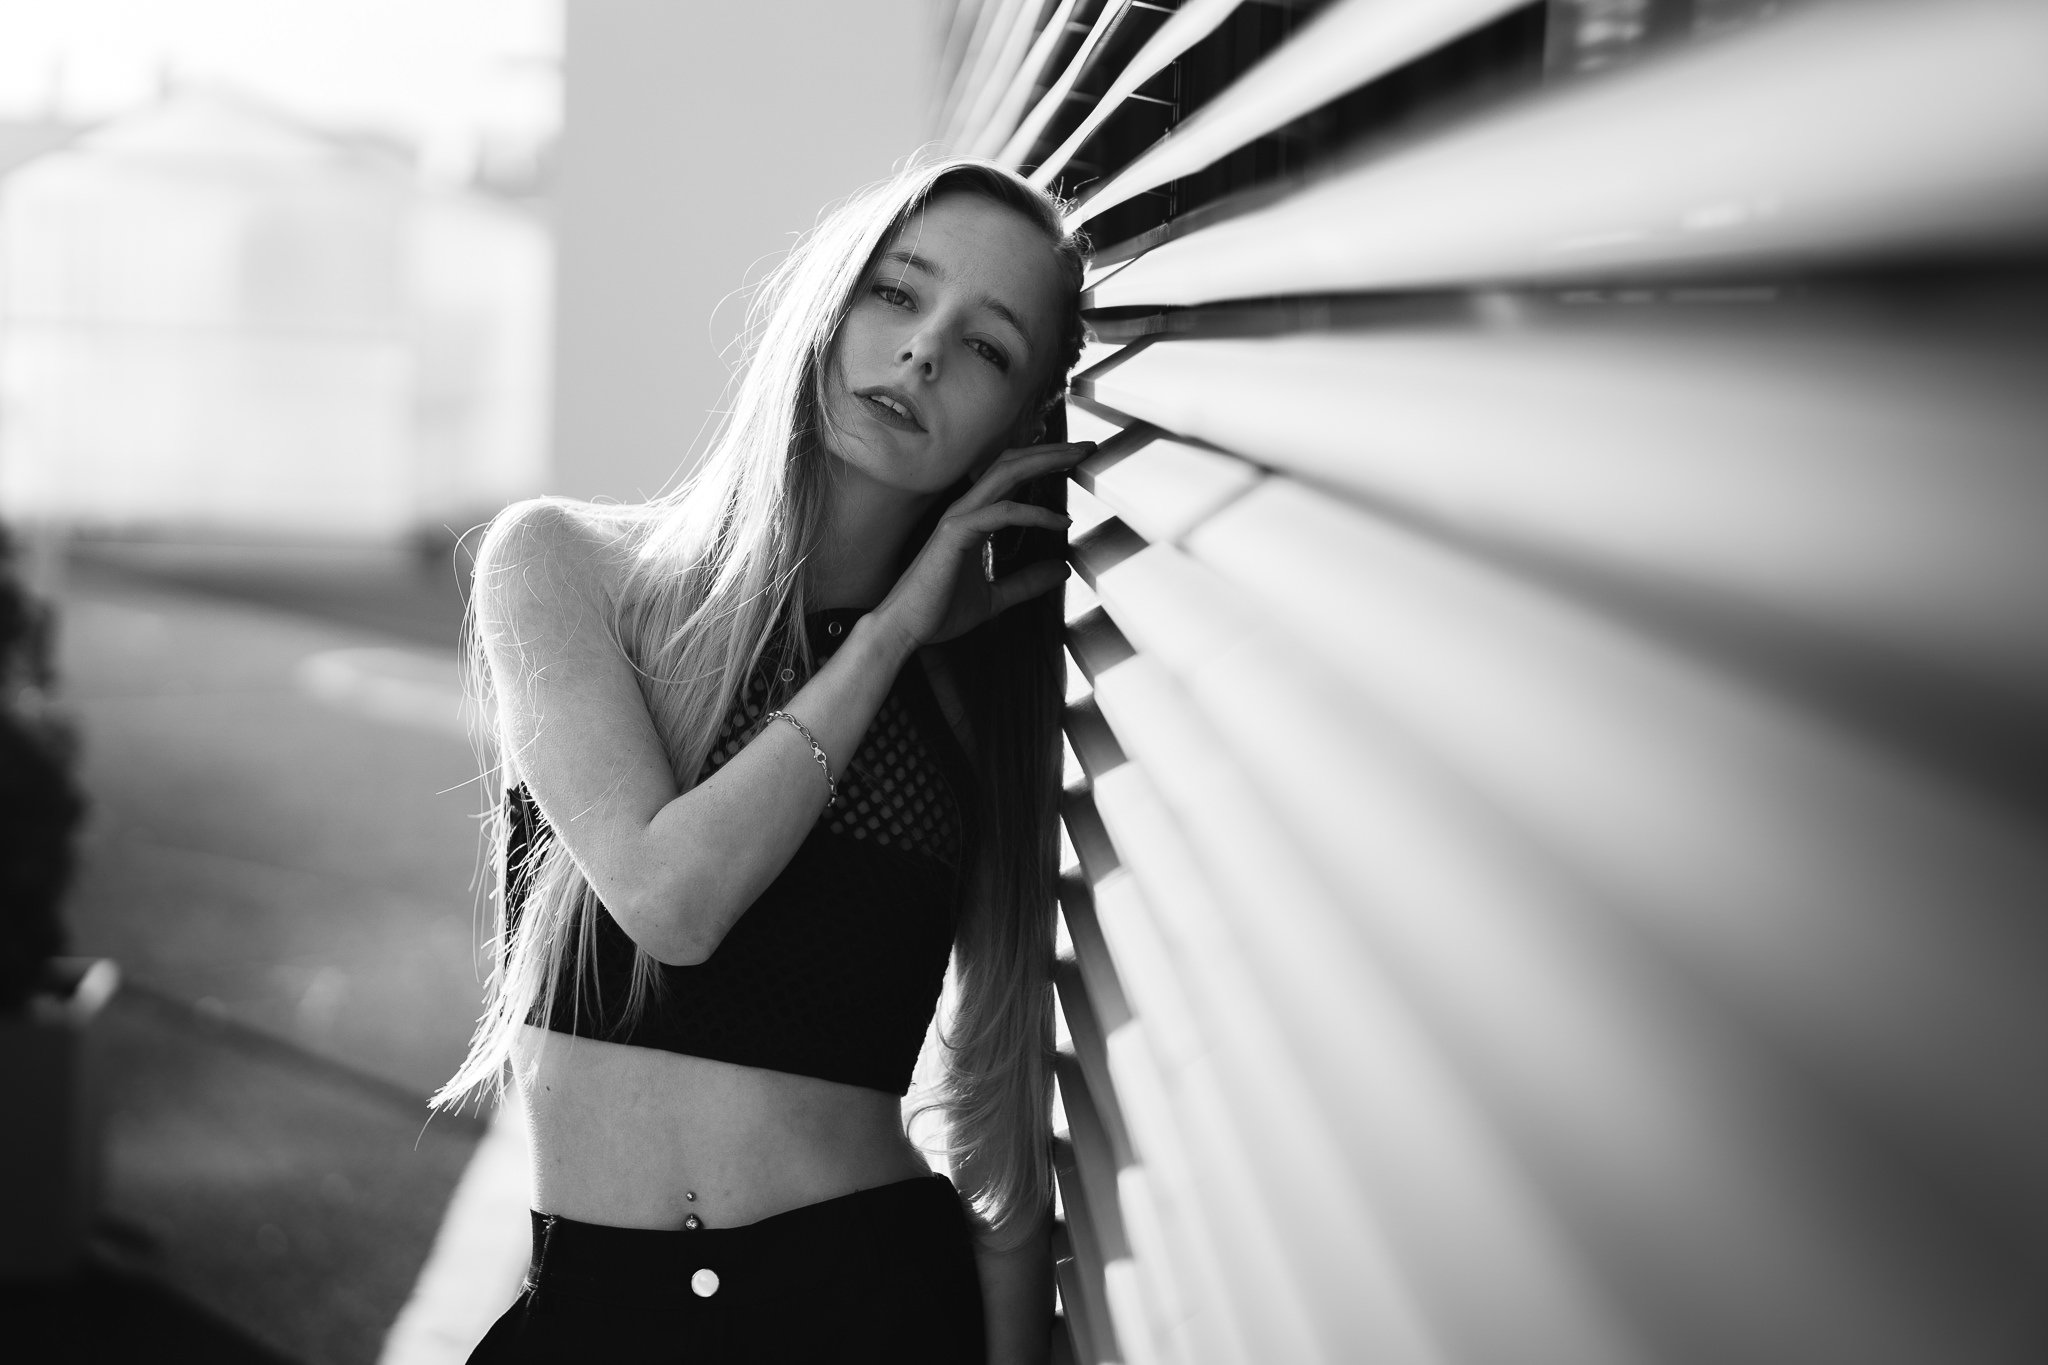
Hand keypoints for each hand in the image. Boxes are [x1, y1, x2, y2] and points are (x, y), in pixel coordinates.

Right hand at [871, 441, 1087, 650]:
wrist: (906, 630)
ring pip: (1006, 474)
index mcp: (973, 519)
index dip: (1043, 463)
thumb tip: (1063, 570)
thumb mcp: (995, 597)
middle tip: (1088, 447)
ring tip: (1078, 459)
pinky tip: (1061, 521)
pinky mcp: (955, 533)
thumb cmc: (939, 612)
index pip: (1011, 477)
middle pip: (1011, 463)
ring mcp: (958, 518)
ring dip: (1044, 462)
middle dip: (1051, 452)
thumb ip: (1026, 582)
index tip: (1077, 461)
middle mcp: (966, 510)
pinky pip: (1001, 512)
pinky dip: (1034, 512)